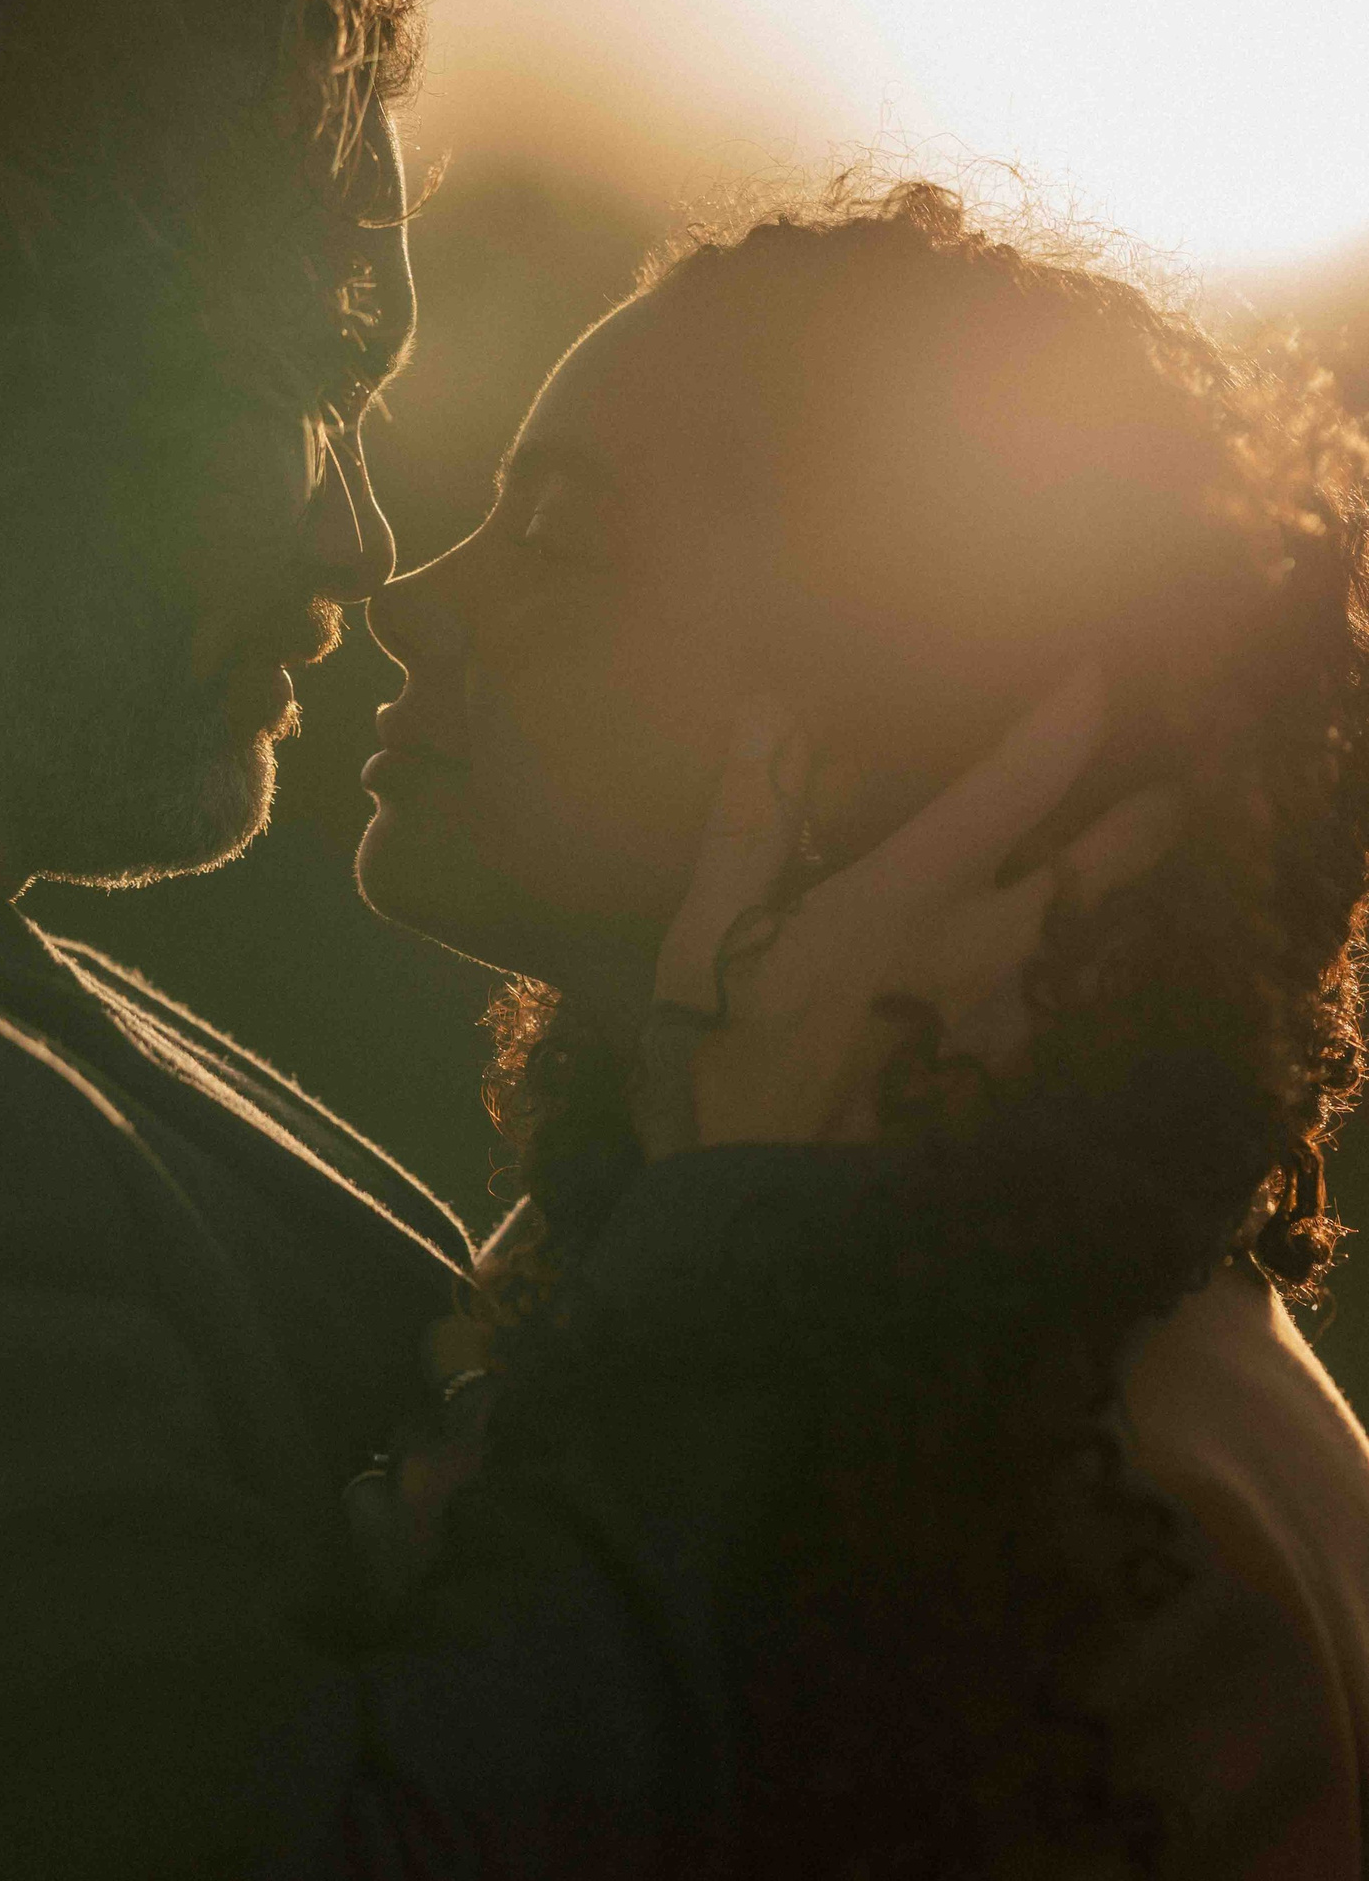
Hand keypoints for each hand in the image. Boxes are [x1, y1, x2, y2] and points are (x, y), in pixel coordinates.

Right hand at [636, 667, 1178, 1158]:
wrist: (750, 1205)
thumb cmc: (718, 1056)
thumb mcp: (708, 926)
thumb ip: (748, 815)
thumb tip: (772, 708)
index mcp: (902, 897)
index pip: (1012, 787)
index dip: (1066, 721)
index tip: (1096, 675)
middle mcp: (973, 954)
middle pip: (1099, 874)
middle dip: (1145, 826)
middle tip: (1172, 793)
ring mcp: (997, 1026)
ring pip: (1095, 950)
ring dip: (1118, 910)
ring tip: (1128, 880)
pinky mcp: (994, 1085)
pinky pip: (1056, 1016)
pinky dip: (1072, 985)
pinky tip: (1059, 980)